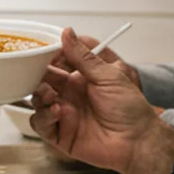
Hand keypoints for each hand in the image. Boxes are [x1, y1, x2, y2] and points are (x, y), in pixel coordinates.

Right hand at [31, 30, 173, 173]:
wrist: (137, 141)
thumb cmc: (130, 107)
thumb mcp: (109, 76)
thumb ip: (83, 57)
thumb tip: (67, 32)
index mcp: (79, 79)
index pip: (55, 64)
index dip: (45, 58)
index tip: (38, 52)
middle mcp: (69, 95)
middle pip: (41, 82)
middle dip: (36, 76)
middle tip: (37, 74)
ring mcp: (63, 115)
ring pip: (37, 102)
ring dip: (39, 96)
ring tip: (52, 96)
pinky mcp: (60, 134)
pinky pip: (40, 124)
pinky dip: (43, 117)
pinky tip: (57, 112)